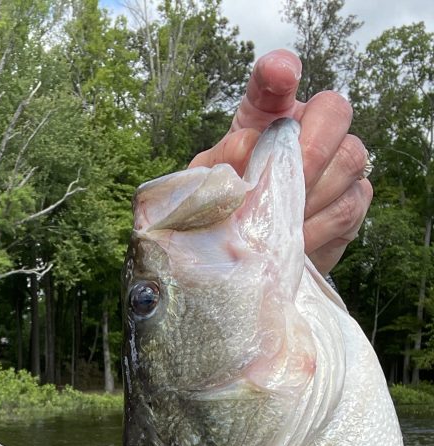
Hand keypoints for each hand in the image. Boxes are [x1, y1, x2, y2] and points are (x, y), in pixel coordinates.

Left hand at [189, 49, 371, 274]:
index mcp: (267, 114)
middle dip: (310, 150)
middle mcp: (313, 125)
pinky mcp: (355, 198)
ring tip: (281, 221)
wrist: (253, 252)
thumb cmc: (230, 206)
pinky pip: (348, 204)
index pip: (274, 79)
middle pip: (334, 111)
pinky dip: (319, 225)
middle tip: (283, 186)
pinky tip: (295, 238)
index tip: (281, 75)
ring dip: (312, 194)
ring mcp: (341, 160)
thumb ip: (221, 162)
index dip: (279, 71)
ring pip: (348, 160)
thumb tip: (246, 149)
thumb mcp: (212, 183)